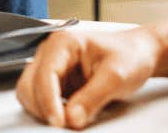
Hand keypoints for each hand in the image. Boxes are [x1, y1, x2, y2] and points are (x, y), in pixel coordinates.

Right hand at [16, 26, 161, 127]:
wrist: (138, 55)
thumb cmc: (129, 56)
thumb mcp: (117, 77)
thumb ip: (93, 97)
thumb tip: (71, 118)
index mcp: (63, 43)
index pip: (45, 74)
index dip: (48, 100)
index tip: (59, 121)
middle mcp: (51, 53)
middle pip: (29, 84)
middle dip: (42, 107)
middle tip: (64, 124)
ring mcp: (50, 67)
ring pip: (30, 94)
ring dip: (43, 111)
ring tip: (67, 120)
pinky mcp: (55, 82)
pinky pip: (41, 100)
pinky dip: (49, 112)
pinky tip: (67, 115)